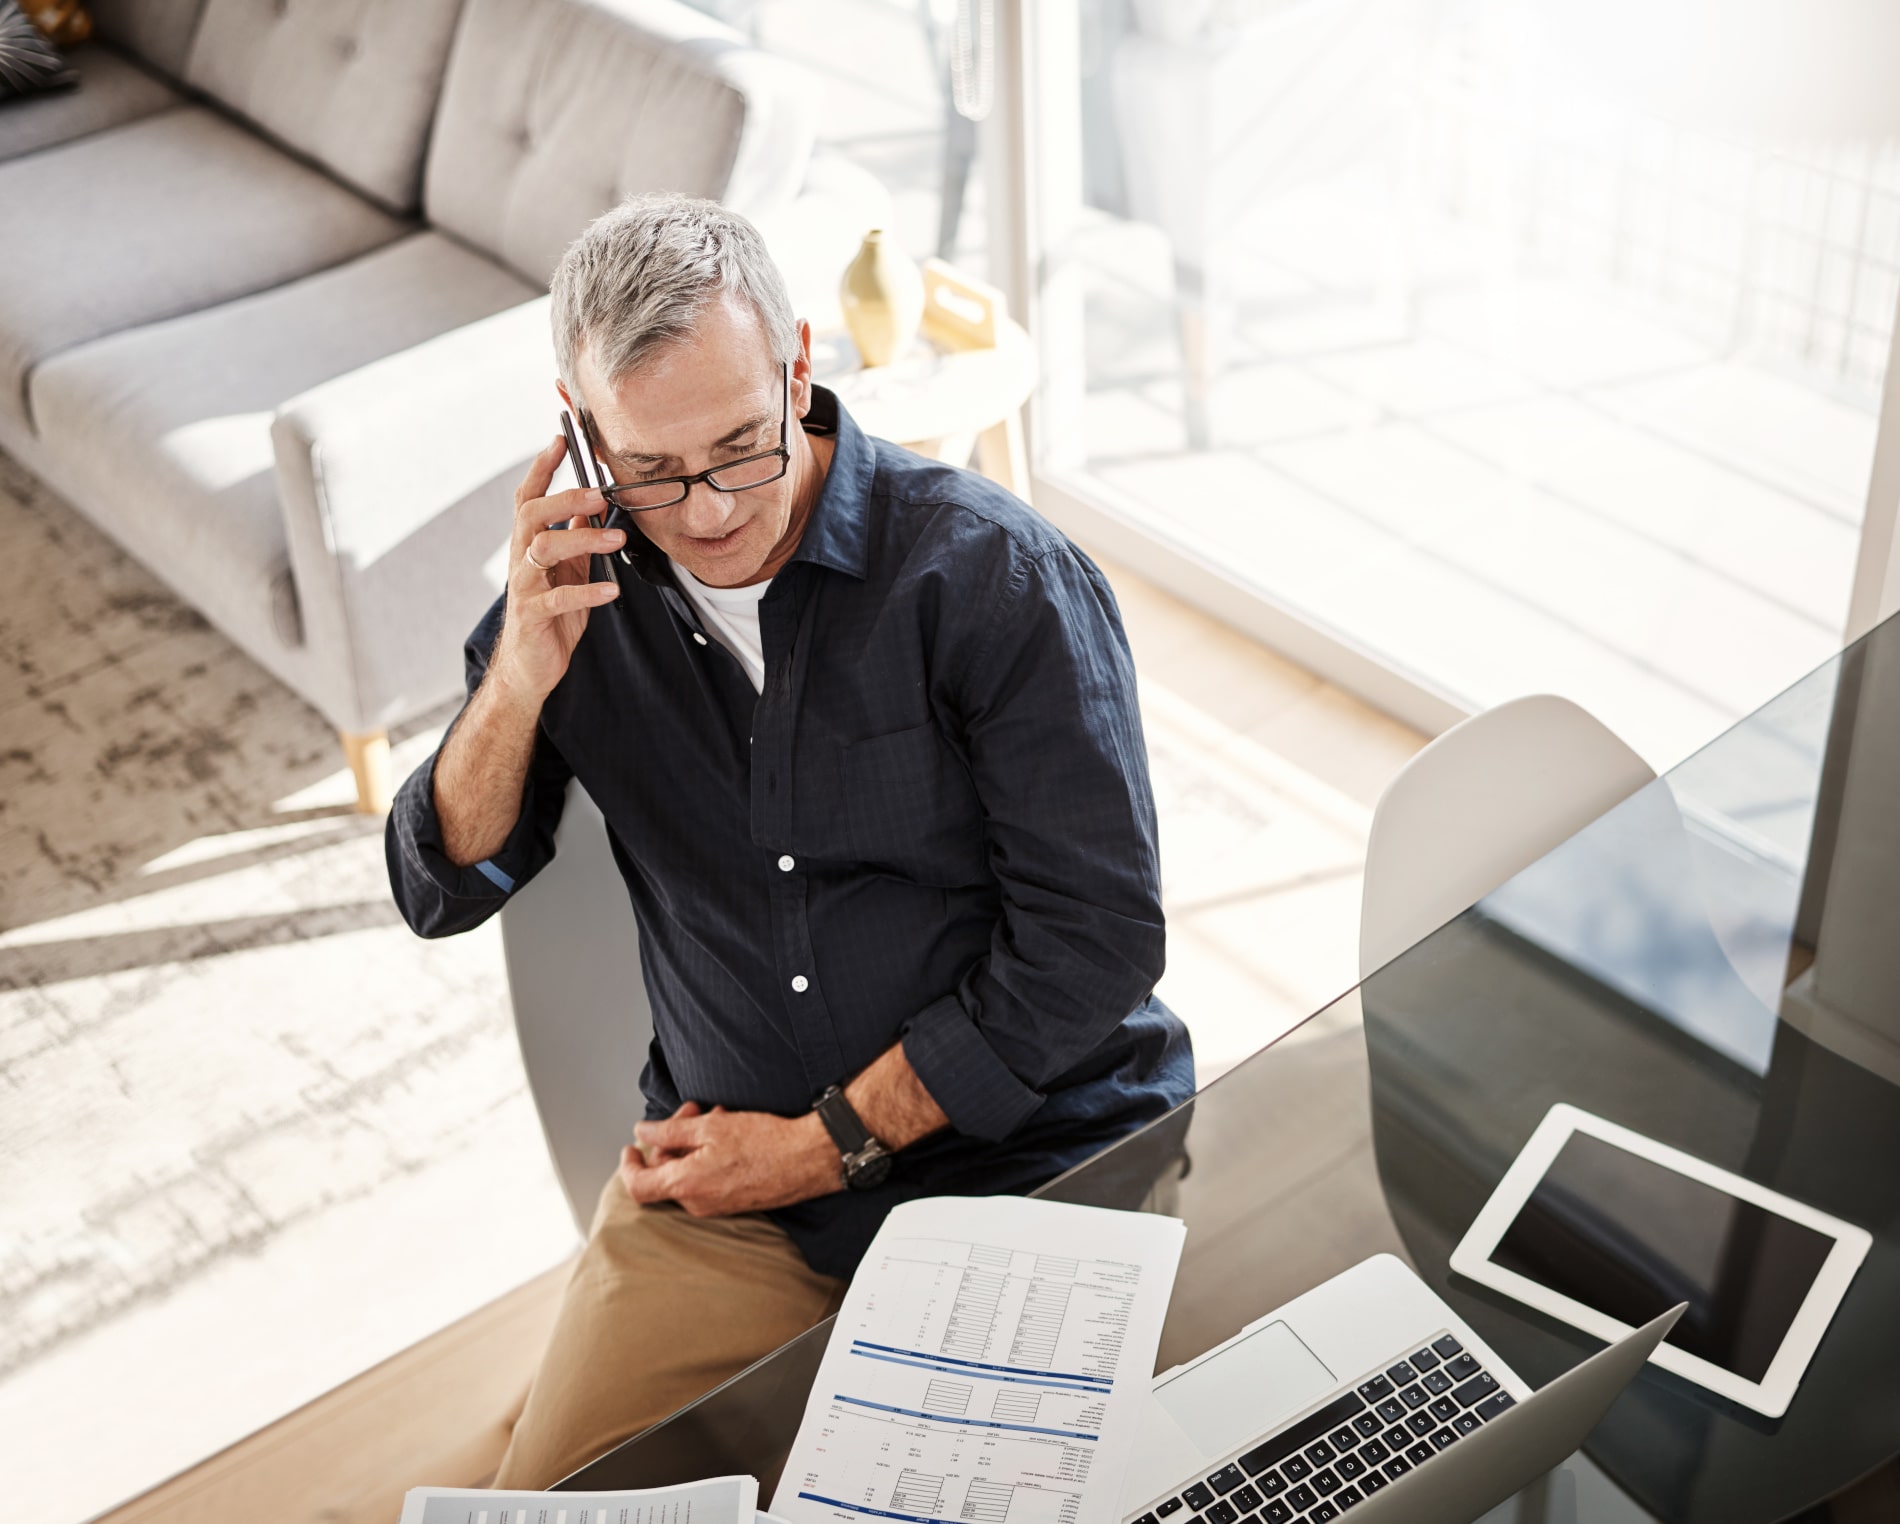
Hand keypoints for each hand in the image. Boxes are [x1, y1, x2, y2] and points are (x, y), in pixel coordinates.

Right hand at [489, 434, 626, 705]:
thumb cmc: (551, 616)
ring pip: (543, 548)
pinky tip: (611, 590)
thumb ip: (577, 537)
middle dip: (565, 497)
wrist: (530, 667)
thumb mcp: (569, 570)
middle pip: (531, 514)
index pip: (529, 496)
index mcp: (529, 544)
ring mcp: (524, 587)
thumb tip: (595, 502)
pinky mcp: (533, 615)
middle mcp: (521, 559)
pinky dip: (586, 592)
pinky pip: (557, 598)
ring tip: (617, 538)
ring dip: (583, 539)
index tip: (562, 438)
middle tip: (601, 493)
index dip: (543, 466)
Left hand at [619, 1102, 841, 1216]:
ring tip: (715, 1116)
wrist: (807, 1159)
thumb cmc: (764, 1142)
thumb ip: (669, 1131)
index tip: (630, 1148)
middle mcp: (697, 1203)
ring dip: (692, 1144)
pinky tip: (726, 1132)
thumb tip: (643, 1131)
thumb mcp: (710, 1128)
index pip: (638, 1186)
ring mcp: (716, 1206)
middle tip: (691, 1111)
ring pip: (687, 1173)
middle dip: (671, 1138)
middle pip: (666, 1172)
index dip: (629, 1166)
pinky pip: (706, 1180)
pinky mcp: (733, 1202)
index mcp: (686, 1185)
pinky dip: (706, 1156)